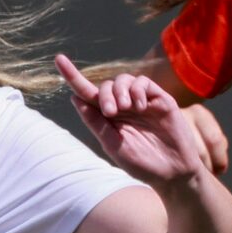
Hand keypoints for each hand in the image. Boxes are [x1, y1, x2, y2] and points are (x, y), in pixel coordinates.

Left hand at [57, 54, 217, 187]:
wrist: (172, 173)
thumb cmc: (143, 164)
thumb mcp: (113, 144)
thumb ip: (95, 121)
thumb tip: (74, 98)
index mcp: (109, 118)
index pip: (87, 93)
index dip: (72, 76)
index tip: (59, 59)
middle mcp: (124, 107)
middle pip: (105, 86)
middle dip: (104, 95)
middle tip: (111, 112)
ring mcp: (142, 102)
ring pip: (124, 80)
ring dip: (119, 90)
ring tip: (125, 108)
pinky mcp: (160, 99)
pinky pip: (143, 83)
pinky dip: (137, 90)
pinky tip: (139, 105)